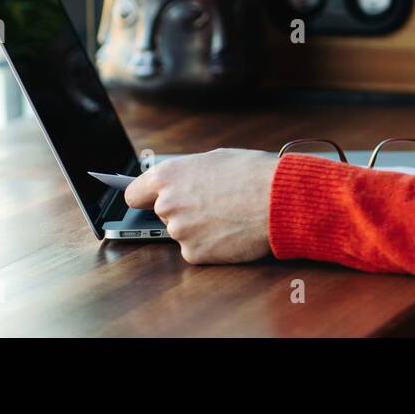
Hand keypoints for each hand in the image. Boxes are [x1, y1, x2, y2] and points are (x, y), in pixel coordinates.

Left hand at [124, 148, 277, 263]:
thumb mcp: (215, 159)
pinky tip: (231, 232)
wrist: (279, 199)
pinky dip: (212, 245)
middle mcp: (167, 204)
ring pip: (183, 232)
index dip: (146, 197)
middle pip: (164, 214)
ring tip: (228, 216)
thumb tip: (180, 183)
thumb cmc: (253, 173)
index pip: (134, 194)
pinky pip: (197, 250)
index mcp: (168, 176)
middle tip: (212, 204)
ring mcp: (179, 232)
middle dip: (183, 211)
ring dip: (199, 228)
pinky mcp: (195, 254)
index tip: (152, 200)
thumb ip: (188, 174)